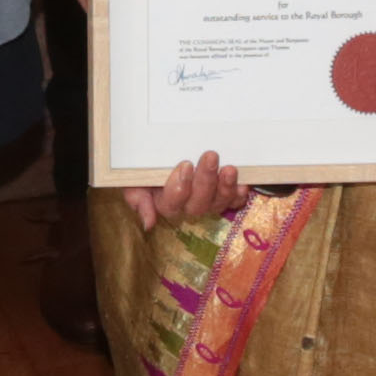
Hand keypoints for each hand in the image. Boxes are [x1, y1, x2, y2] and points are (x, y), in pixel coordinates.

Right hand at [124, 149, 246, 230]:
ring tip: (229, 169)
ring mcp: (208, 201)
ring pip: (217, 202)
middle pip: (198, 203)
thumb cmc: (145, 166)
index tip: (184, 165)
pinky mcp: (224, 194)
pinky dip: (239, 195)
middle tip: (210, 156)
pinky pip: (234, 201)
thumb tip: (148, 223)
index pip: (172, 203)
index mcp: (165, 203)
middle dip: (206, 181)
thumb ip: (136, 198)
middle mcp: (188, 206)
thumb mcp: (133, 179)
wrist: (160, 152)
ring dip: (225, 187)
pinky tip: (243, 185)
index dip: (179, 187)